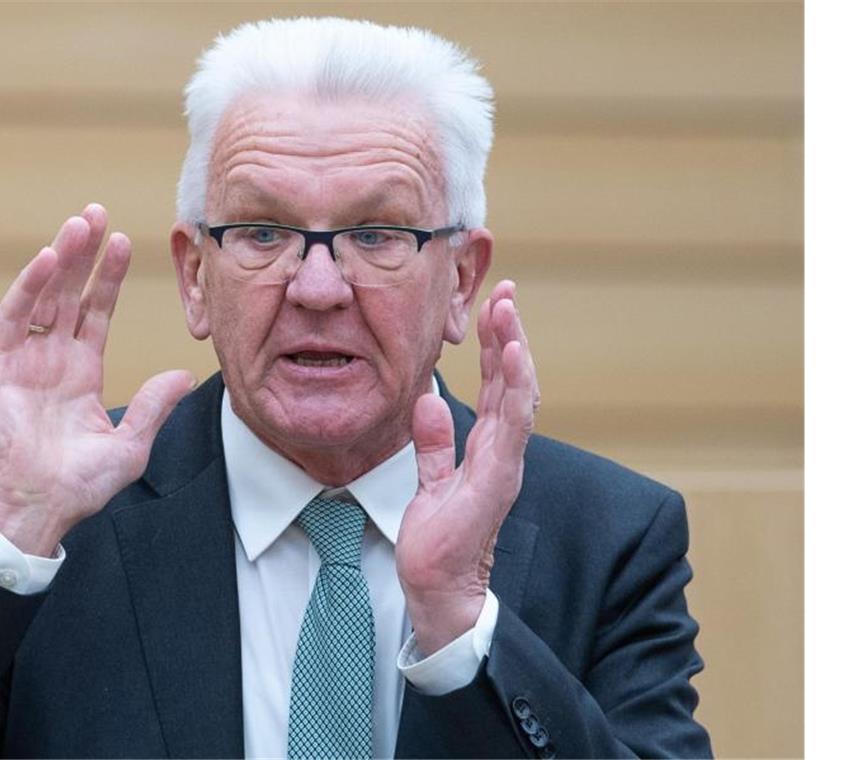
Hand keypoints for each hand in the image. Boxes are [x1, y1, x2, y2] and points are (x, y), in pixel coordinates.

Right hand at [0, 204, 195, 554]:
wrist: (43, 508)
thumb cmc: (83, 484)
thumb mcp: (132, 443)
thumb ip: (155, 406)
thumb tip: (185, 374)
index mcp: (82, 370)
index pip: (96, 311)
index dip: (108, 277)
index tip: (124, 241)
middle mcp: (54, 358)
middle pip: (69, 293)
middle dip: (84, 253)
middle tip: (96, 212)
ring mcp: (28, 360)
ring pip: (44, 296)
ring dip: (60, 259)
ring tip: (79, 223)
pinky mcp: (4, 369)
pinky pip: (15, 320)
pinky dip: (29, 288)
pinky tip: (50, 260)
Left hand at [396, 280, 538, 654]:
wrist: (438, 586)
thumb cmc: (436, 539)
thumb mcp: (428, 478)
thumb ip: (433, 442)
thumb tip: (428, 400)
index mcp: (487, 447)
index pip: (496, 385)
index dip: (496, 345)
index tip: (493, 305)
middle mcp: (502, 450)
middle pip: (512, 381)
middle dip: (509, 334)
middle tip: (504, 290)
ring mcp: (504, 463)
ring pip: (518, 396)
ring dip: (514, 351)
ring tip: (508, 311)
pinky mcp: (497, 478)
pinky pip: (510, 426)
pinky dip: (514, 388)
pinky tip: (512, 356)